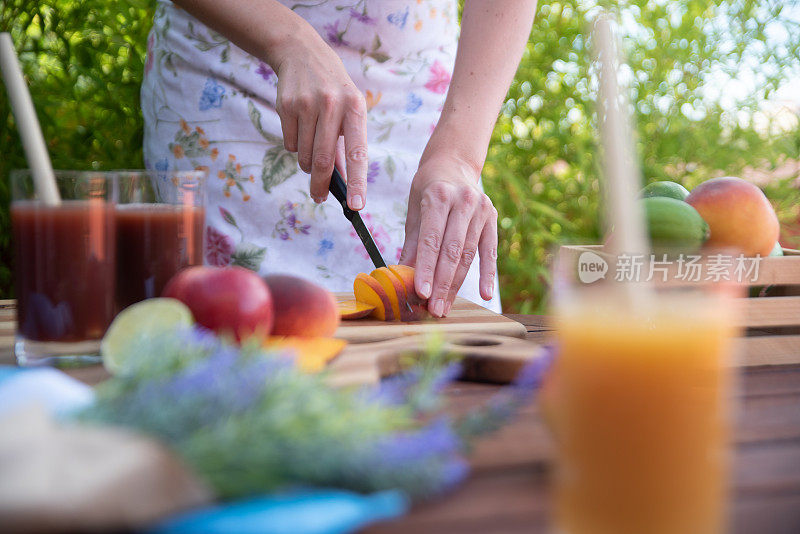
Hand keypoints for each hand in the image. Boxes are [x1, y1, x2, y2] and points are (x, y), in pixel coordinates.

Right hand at [273, 32, 367, 209]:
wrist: (302, 53)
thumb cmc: (334, 91)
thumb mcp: (349, 110)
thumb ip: (347, 144)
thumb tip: (344, 183)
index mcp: (355, 108)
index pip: (358, 153)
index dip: (358, 182)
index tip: (356, 205)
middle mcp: (333, 105)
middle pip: (323, 160)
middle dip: (320, 185)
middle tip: (319, 197)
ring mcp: (308, 104)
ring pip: (304, 155)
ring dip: (307, 162)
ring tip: (312, 143)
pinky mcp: (286, 105)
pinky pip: (290, 144)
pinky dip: (295, 145)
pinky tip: (300, 125)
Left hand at [399, 154, 497, 316]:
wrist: (453, 163)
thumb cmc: (428, 189)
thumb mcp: (414, 210)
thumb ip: (412, 244)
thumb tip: (403, 278)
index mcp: (438, 197)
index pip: (432, 240)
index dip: (426, 268)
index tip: (420, 294)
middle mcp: (463, 201)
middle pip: (452, 251)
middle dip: (441, 283)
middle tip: (433, 310)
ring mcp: (482, 209)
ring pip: (469, 254)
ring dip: (456, 284)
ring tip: (445, 307)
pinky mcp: (492, 218)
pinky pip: (490, 250)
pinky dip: (487, 274)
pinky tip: (484, 294)